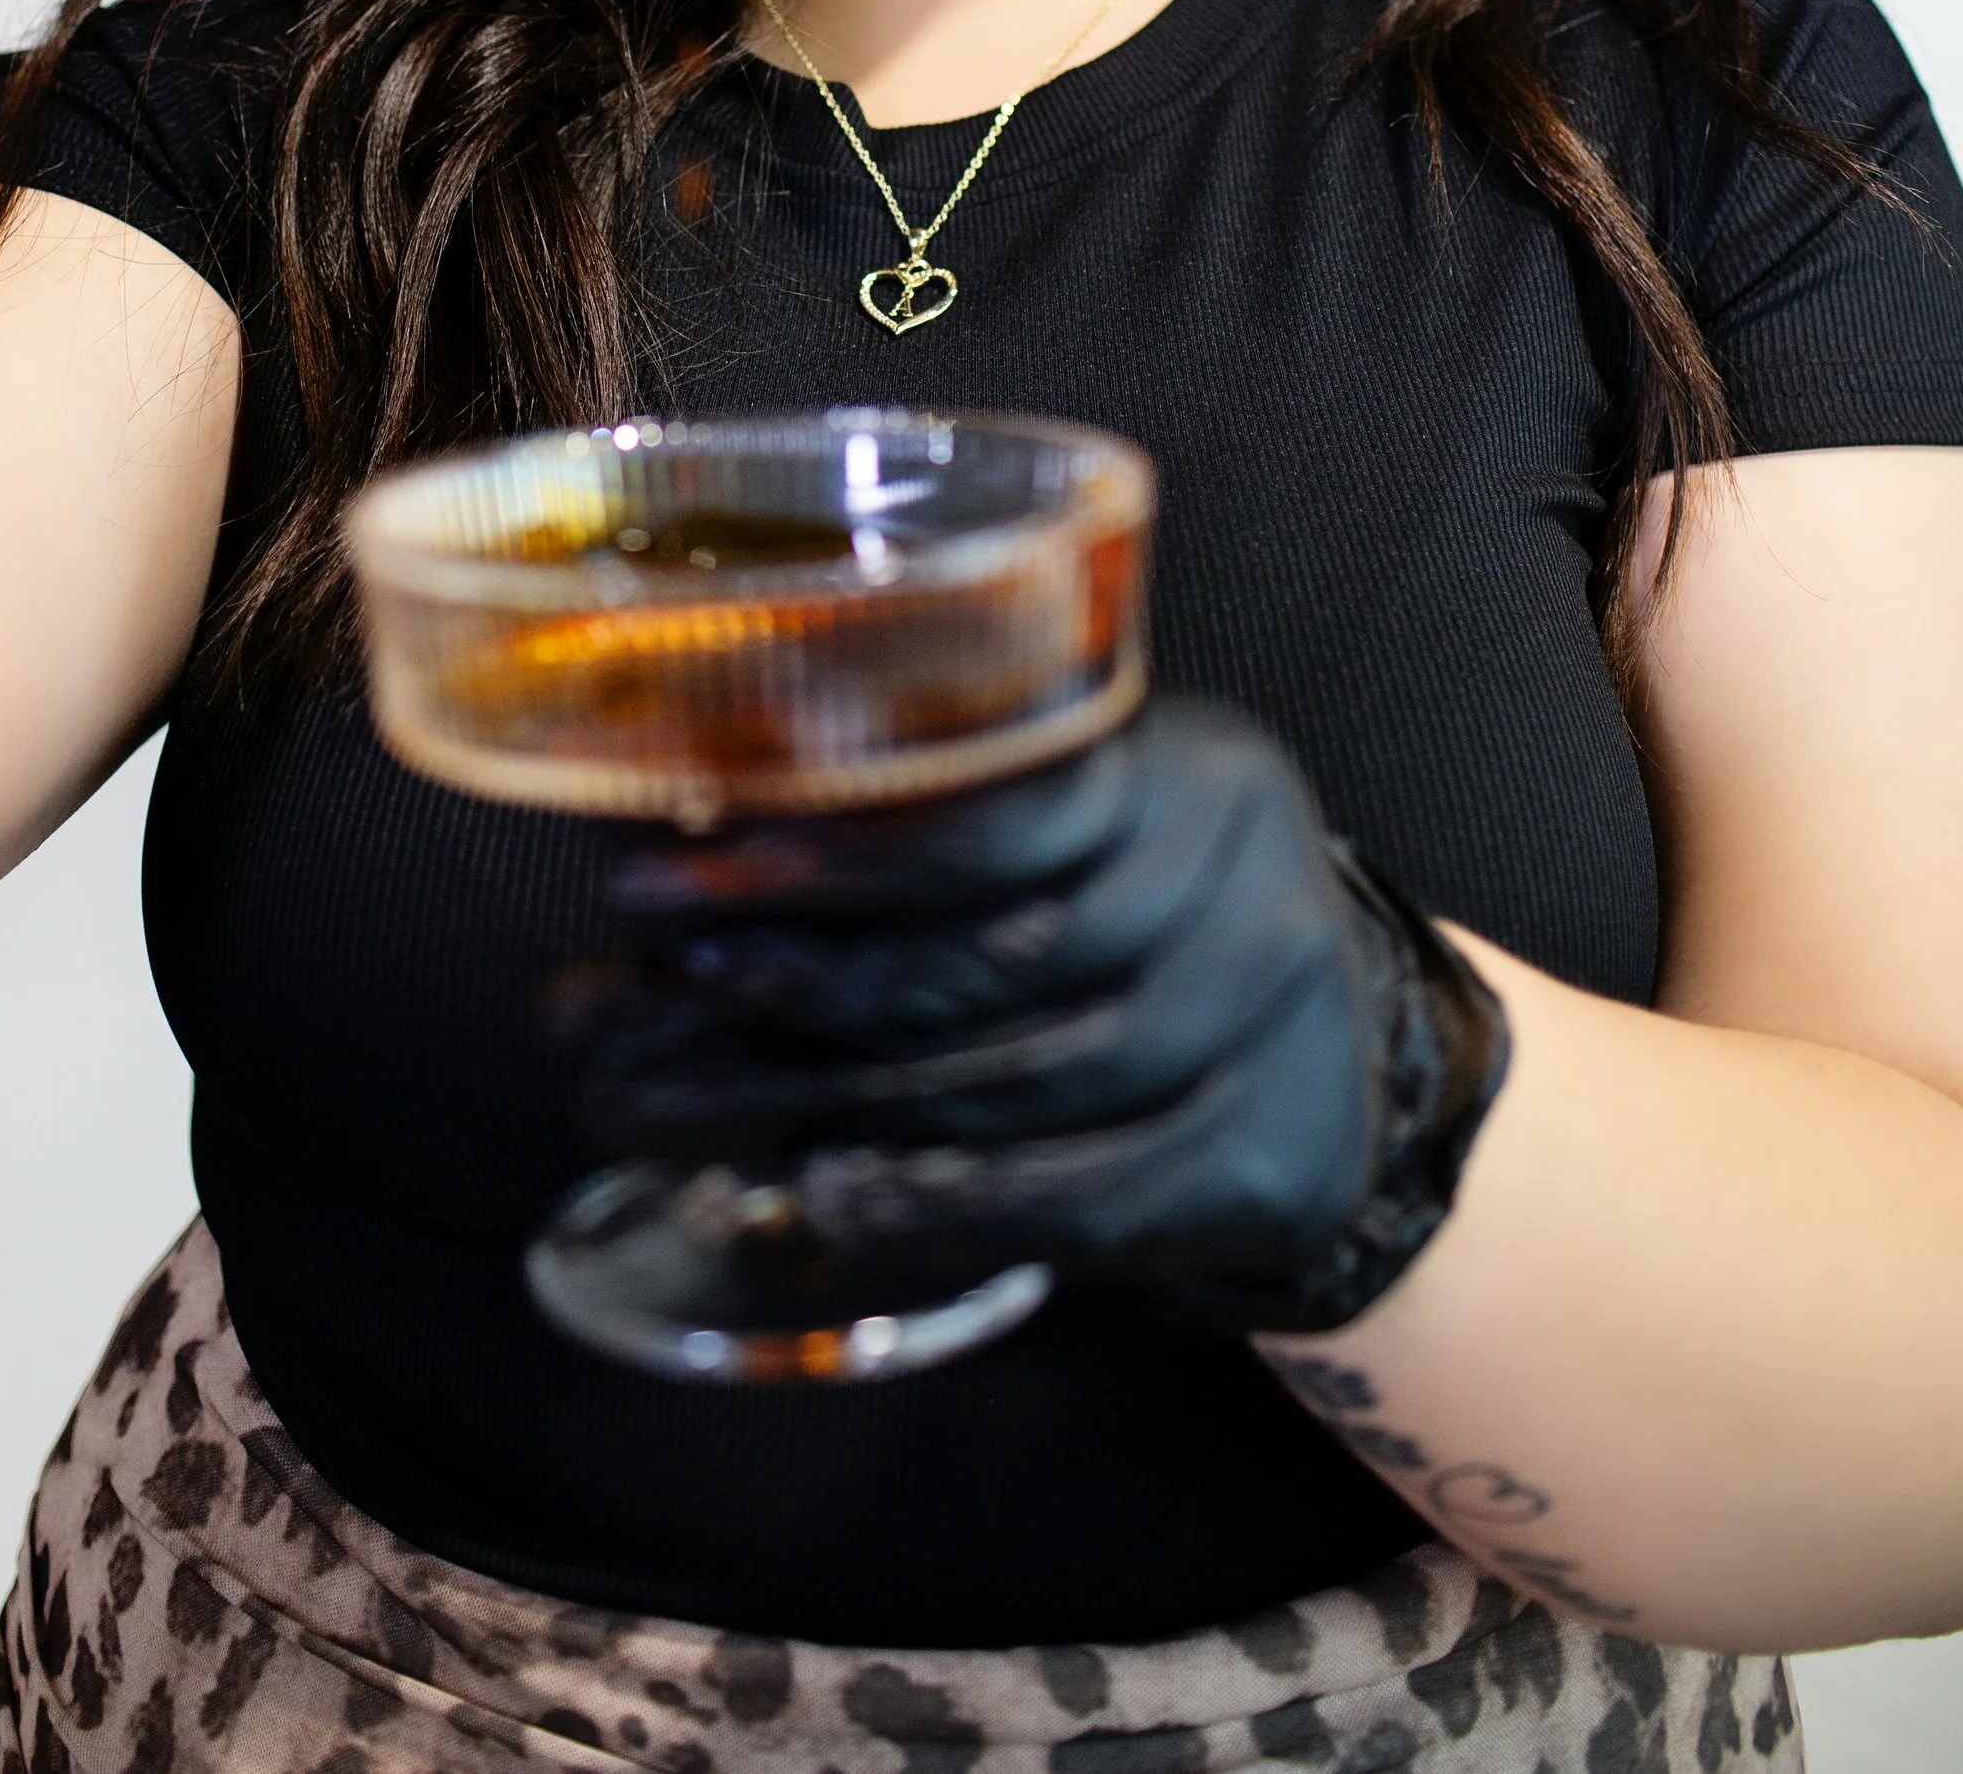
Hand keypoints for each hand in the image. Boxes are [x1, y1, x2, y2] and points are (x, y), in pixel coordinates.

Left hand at [570, 700, 1509, 1336]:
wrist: (1349, 1059)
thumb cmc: (1157, 918)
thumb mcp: (1083, 822)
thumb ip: (926, 816)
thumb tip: (673, 845)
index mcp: (1182, 763)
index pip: (985, 814)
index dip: (815, 854)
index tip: (645, 882)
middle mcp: (1242, 878)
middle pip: (981, 957)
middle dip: (778, 985)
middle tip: (612, 1011)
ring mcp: (1268, 1024)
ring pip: (1011, 1080)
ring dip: (822, 1103)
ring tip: (669, 1104)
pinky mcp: (1264, 1158)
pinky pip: (1077, 1191)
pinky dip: (938, 1199)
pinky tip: (821, 1196)